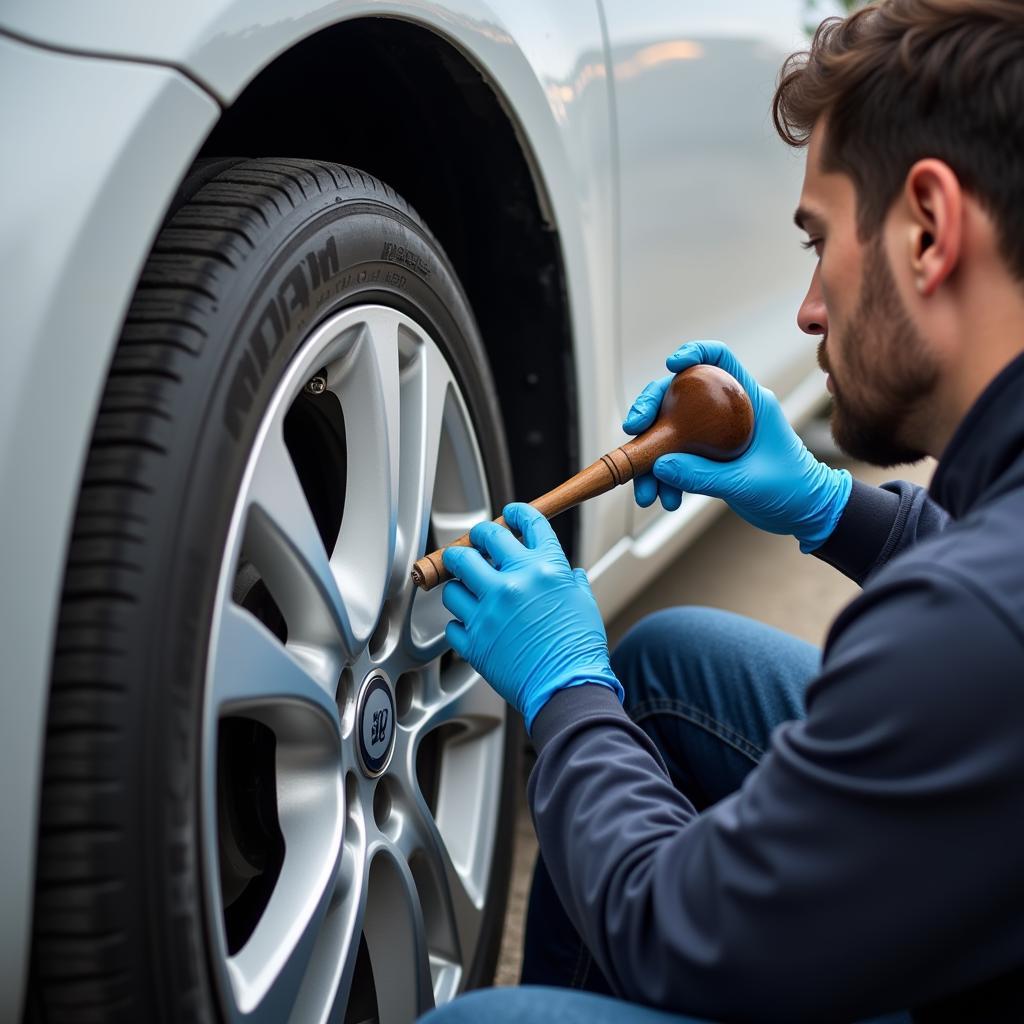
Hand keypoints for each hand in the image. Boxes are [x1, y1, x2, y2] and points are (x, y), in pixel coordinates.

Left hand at [441, 503, 622, 729]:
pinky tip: (473, 624)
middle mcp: (512, 582)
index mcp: (544, 568)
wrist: (567, 689)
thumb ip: (568, 581)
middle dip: (476, 539)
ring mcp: (488, 610)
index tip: (509, 514)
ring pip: (455, 580)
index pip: (526, 523)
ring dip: (461, 583)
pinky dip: (460, 622)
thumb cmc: (578, 650)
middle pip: (479, 540)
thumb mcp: (583, 602)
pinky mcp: (473, 639)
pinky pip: (452, 622)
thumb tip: (566, 572)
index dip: (516, 513)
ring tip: (470, 590)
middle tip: (475, 544)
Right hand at [623, 341, 851, 551]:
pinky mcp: (706, 458)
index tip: (670, 366)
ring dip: (650, 458)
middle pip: (678, 394)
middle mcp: (727, 410)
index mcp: (749, 401)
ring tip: (647, 492)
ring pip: (670, 431)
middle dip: (650, 411)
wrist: (804, 515)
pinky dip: (664, 478)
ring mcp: (714, 434)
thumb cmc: (792, 489)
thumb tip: (659, 466)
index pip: (719, 360)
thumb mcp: (746, 482)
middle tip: (633, 432)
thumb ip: (702, 475)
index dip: (694, 354)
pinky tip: (663, 499)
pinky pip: (675, 459)